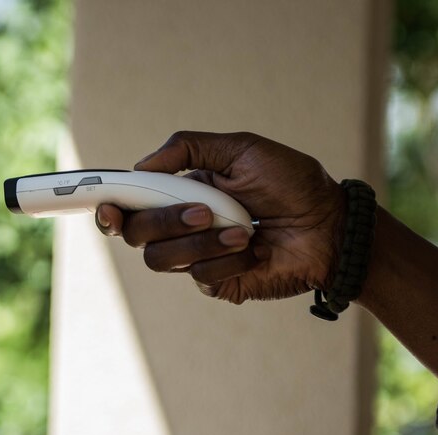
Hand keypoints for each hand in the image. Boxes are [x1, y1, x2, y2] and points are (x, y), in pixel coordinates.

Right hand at [96, 131, 344, 303]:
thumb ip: (189, 148)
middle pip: (137, 234)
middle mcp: (183, 227)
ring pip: (161, 259)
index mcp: (181, 192)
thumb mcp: (242, 149)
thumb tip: (141, 165)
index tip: (106, 205)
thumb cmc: (292, 183)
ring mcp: (198, 257)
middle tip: (204, 211)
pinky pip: (200, 277)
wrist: (331, 225)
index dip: (110, 207)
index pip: (130, 204)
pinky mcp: (218, 283)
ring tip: (242, 231)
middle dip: (165, 221)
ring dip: (200, 242)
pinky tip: (255, 250)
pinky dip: (227, 261)